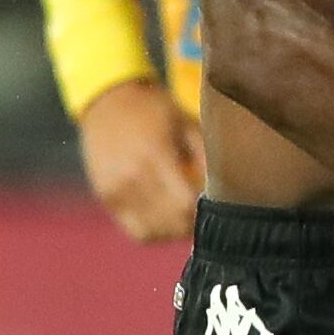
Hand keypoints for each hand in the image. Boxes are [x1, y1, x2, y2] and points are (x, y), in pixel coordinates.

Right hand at [73, 79, 204, 244]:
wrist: (108, 102)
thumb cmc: (157, 112)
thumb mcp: (187, 124)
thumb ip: (207, 158)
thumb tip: (226, 194)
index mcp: (155, 154)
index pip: (185, 203)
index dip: (205, 211)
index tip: (218, 204)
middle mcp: (131, 176)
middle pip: (171, 221)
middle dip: (194, 222)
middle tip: (207, 212)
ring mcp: (115, 190)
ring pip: (154, 232)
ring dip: (176, 231)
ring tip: (189, 215)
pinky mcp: (107, 198)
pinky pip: (137, 231)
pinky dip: (157, 232)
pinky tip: (169, 217)